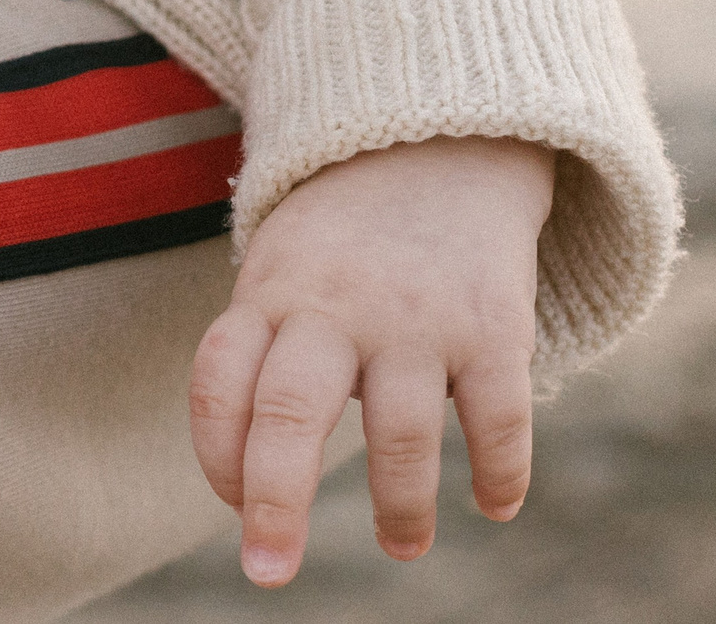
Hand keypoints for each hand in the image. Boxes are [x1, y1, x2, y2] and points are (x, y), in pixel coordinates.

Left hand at [189, 135, 554, 586]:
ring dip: (399, 507)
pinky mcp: (493, 326)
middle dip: (275, 504)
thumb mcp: (278, 271)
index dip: (216, 453)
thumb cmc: (339, 238)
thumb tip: (252, 487)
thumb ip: (263, 358)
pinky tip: (494, 505)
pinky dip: (499, 473)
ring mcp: (415, 319)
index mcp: (270, 296)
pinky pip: (498, 418)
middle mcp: (335, 309)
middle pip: (291, 413)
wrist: (436, 144)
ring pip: (399, 435)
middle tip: (268, 571)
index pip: (219, 382)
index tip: (233, 503)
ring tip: (401, 545)